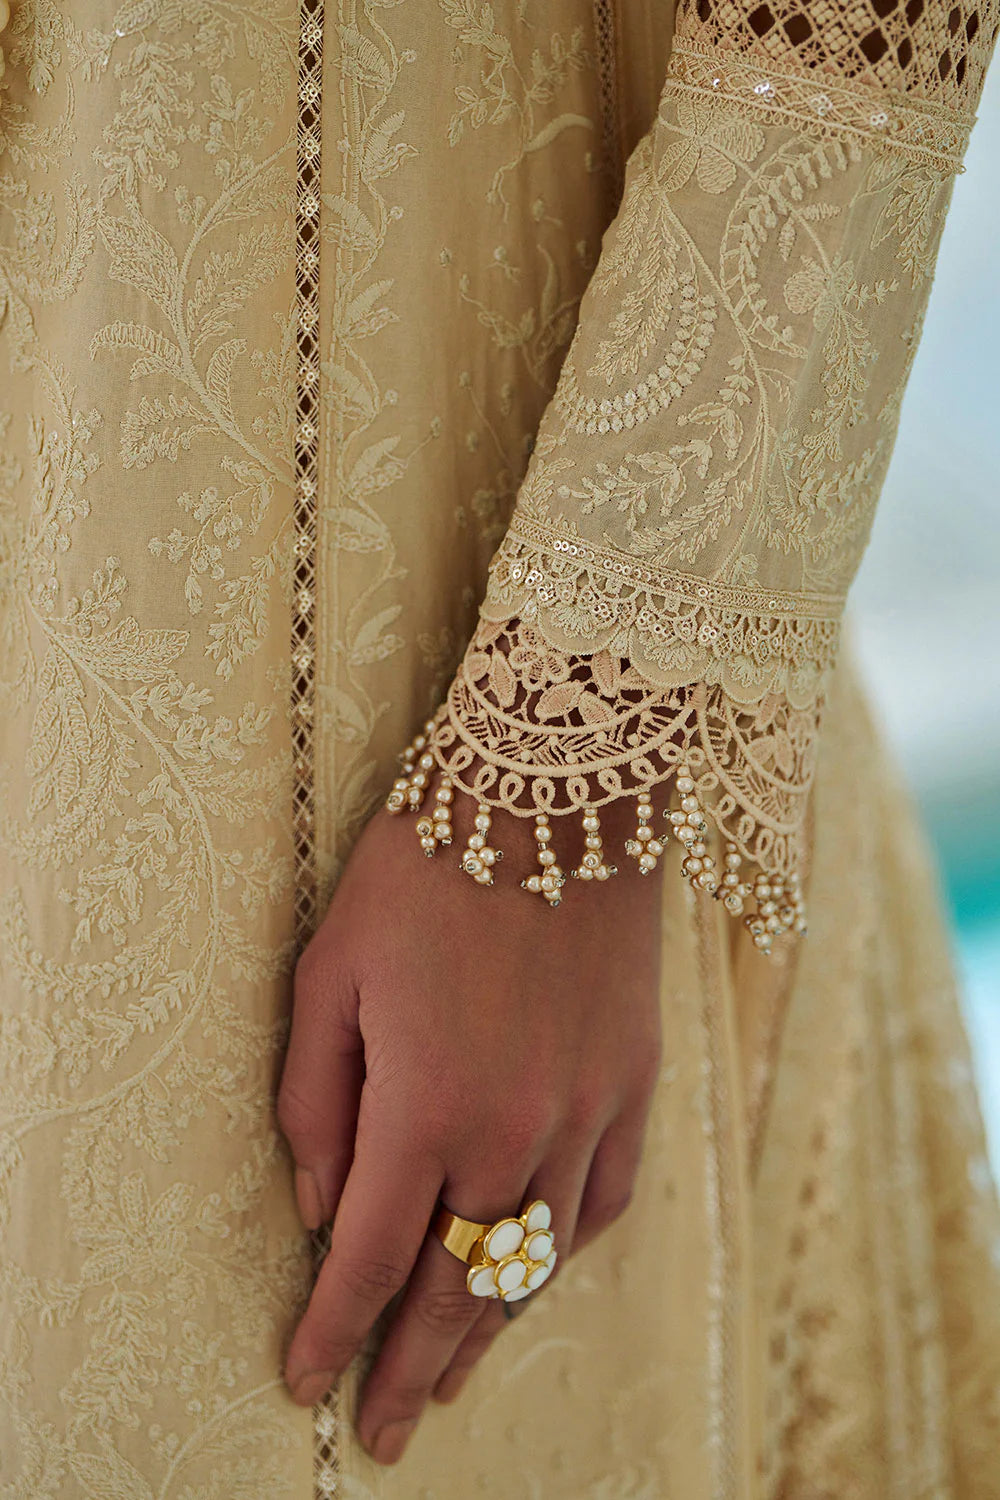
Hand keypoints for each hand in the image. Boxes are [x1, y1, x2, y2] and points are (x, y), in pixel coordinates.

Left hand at [276, 788, 662, 1464]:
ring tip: (451, 1380)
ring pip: (532, 1260)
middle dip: (410, 1367)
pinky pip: (601, 1201)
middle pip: (455, 1286)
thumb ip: (316, 1101)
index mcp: (424, 1105)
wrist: (555, 795)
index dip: (332, 1330)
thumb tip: (323, 1209)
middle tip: (384, 1429)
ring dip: (486, 1330)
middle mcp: (513, 1130)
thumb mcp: (331, 972)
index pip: (371, 1258)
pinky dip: (561, 1254)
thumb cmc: (422, 871)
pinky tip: (533, 1275)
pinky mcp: (635, 1083)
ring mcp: (586, 1112)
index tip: (305, 1380)